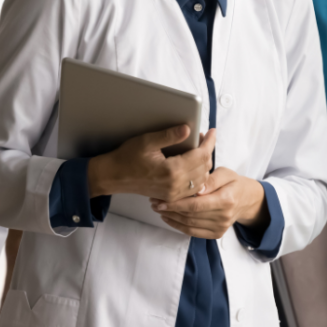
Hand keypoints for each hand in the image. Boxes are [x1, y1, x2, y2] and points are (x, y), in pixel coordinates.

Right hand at [88, 126, 215, 201]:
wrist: (114, 176)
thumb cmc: (127, 157)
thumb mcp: (147, 141)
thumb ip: (169, 136)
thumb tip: (188, 129)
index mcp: (172, 171)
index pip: (200, 155)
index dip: (209, 142)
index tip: (212, 132)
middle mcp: (175, 185)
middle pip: (204, 168)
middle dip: (207, 151)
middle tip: (203, 138)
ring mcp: (173, 194)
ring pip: (201, 180)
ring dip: (204, 164)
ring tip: (199, 150)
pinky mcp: (170, 197)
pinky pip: (193, 189)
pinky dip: (198, 176)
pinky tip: (193, 165)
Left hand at [151, 167, 266, 238]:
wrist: (246, 199)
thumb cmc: (233, 182)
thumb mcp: (225, 173)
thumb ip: (211, 179)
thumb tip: (198, 188)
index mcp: (226, 200)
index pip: (196, 204)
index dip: (176, 203)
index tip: (160, 199)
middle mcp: (223, 217)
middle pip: (190, 215)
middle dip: (169, 209)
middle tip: (154, 201)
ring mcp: (220, 228)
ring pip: (189, 225)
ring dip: (170, 218)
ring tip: (158, 208)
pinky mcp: (216, 234)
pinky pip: (192, 232)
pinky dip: (178, 226)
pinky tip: (168, 217)